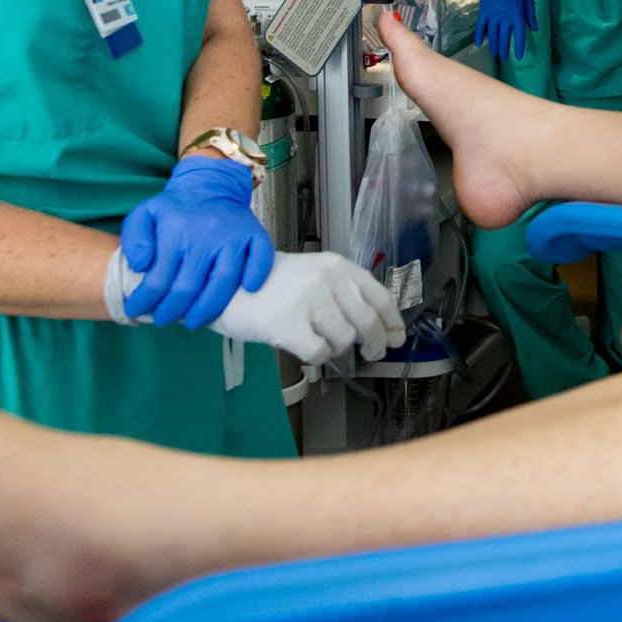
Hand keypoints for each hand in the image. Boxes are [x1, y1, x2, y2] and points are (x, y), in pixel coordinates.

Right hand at [107, 249, 402, 363]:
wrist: (223, 285)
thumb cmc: (267, 283)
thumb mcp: (311, 274)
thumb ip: (343, 293)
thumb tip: (378, 327)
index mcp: (336, 265)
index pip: (379, 296)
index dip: (393, 322)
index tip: (398, 338)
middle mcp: (326, 279)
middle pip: (367, 322)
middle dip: (375, 343)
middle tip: (372, 353)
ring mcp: (307, 301)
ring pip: (344, 340)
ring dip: (336, 348)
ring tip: (319, 341)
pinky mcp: (288, 325)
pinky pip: (319, 353)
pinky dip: (315, 357)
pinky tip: (303, 347)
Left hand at [118, 155, 272, 326]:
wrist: (210, 184)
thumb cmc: (176, 207)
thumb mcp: (143, 215)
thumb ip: (134, 239)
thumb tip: (140, 266)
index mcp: (175, 231)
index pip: (158, 279)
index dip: (145, 301)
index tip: (137, 310)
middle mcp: (205, 234)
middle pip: (190, 286)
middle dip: (173, 310)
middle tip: (164, 319)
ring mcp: (233, 235)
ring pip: (224, 280)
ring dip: (208, 308)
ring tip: (194, 321)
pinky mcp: (255, 234)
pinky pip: (261, 257)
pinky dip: (256, 274)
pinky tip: (247, 290)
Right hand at [475, 0, 536, 61]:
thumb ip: (531, 15)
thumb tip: (534, 29)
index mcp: (517, 16)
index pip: (519, 36)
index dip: (518, 47)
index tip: (518, 57)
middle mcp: (505, 18)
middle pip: (504, 38)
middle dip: (504, 49)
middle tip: (503, 58)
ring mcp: (493, 16)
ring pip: (492, 35)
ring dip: (493, 45)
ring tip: (494, 53)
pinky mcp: (484, 11)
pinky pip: (480, 27)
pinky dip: (479, 36)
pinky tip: (478, 44)